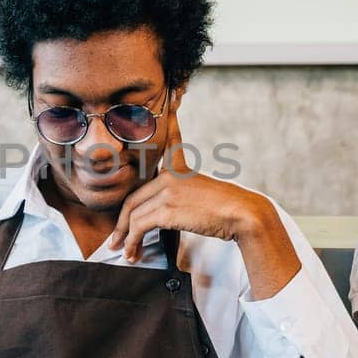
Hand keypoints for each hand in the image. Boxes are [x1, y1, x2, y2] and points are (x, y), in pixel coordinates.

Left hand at [107, 115, 299, 296]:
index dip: (168, 120)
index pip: (169, 141)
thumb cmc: (227, 210)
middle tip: (115, 240)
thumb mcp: (204, 195)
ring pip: (133, 214)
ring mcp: (167, 190)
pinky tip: (134, 254)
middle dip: (121, 222)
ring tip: (124, 252)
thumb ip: (183, 196)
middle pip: (134, 198)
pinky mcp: (167, 208)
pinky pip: (139, 226)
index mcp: (180, 169)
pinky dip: (133, 242)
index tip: (169, 104)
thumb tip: (167, 214)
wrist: (242, 214)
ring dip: (125, 237)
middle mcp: (170, 176)